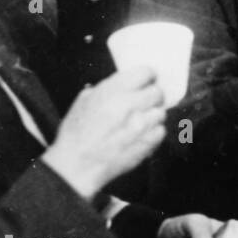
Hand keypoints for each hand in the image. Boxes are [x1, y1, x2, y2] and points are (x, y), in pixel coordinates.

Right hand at [42, 67, 166, 198]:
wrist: (76, 165)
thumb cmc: (76, 136)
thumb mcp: (83, 103)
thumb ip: (105, 89)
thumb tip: (123, 84)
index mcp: (112, 91)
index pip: (145, 72)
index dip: (147, 77)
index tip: (147, 81)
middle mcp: (129, 105)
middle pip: (158, 92)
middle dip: (152, 97)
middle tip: (144, 104)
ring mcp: (141, 124)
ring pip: (161, 112)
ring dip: (152, 117)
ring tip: (138, 124)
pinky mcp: (148, 142)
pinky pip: (161, 131)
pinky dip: (153, 133)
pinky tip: (139, 137)